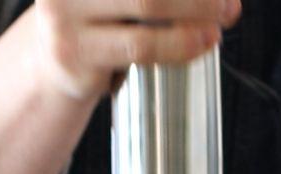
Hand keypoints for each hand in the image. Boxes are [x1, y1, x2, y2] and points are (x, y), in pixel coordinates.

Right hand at [33, 0, 240, 98]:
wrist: (52, 61)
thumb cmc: (98, 17)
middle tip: (228, 4)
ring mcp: (64, 15)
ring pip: (147, 5)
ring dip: (195, 13)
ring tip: (221, 21)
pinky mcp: (75, 54)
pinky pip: (140, 46)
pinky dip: (178, 44)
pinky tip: (201, 43)